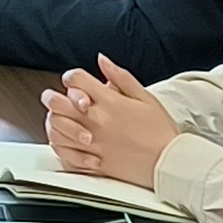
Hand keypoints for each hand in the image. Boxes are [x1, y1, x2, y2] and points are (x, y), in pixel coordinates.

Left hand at [43, 55, 184, 189]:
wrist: (170, 163)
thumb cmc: (161, 131)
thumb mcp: (145, 97)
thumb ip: (120, 76)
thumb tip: (102, 60)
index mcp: (109, 102)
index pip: (75, 79)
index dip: (72, 77)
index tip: (76, 82)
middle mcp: (97, 121)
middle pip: (57, 103)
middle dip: (53, 97)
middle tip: (57, 99)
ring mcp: (93, 143)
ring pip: (56, 129)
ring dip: (55, 121)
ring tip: (61, 120)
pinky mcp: (94, 163)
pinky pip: (65, 154)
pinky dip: (61, 146)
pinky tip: (66, 141)